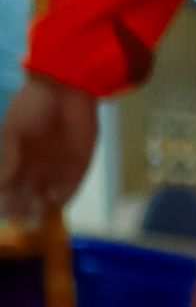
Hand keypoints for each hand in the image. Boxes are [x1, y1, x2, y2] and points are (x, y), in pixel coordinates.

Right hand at [0, 77, 98, 226]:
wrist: (67, 89)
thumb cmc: (33, 106)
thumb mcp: (14, 131)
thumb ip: (8, 159)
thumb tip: (1, 185)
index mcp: (14, 159)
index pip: (6, 190)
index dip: (5, 203)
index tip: (4, 212)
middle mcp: (33, 169)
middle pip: (24, 200)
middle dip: (21, 211)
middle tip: (21, 217)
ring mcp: (55, 171)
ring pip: (45, 200)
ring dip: (40, 210)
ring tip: (36, 212)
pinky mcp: (77, 169)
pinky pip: (68, 192)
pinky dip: (61, 200)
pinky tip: (54, 202)